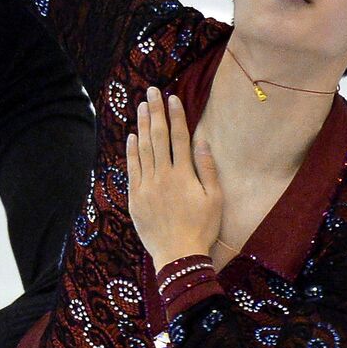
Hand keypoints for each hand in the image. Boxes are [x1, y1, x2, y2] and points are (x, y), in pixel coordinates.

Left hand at [125, 86, 222, 271]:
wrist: (178, 255)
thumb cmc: (202, 228)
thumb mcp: (215, 199)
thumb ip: (207, 168)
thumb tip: (202, 141)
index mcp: (184, 174)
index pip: (179, 137)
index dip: (176, 115)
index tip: (172, 97)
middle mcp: (163, 175)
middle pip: (158, 137)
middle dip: (156, 112)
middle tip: (151, 92)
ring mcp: (147, 185)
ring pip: (143, 149)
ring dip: (142, 125)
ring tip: (142, 106)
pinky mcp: (135, 197)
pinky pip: (132, 168)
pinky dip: (131, 151)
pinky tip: (131, 136)